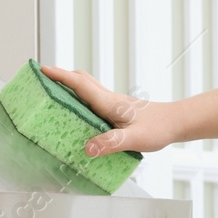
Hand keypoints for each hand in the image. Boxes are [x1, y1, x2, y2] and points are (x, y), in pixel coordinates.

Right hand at [38, 64, 182, 154]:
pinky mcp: (116, 110)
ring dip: (69, 86)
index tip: (42, 69)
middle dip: (60, 76)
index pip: (80, 84)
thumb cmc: (158, 128)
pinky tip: (77, 112)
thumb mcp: (134, 139)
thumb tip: (87, 148)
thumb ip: (111, 143)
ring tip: (52, 93)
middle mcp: (108, 99)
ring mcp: (112, 103)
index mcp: (109, 103)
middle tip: (41, 77)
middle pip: (81, 80)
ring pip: (87, 88)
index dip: (60, 76)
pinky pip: (92, 99)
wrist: (176, 122)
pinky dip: (80, 98)